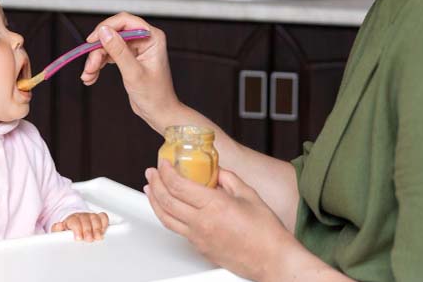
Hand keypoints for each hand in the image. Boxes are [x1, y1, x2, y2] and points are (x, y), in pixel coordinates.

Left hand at [51, 212, 109, 241]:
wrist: (72, 225)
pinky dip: (104, 223)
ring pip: (95, 217)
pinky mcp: (98, 218)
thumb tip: (58, 225)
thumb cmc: (67, 231)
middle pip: (86, 219)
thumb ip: (57, 229)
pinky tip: (103, 231)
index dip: (77, 229)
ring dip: (97, 228)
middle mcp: (81, 216)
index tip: (79, 238)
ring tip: (98, 237)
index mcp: (71, 219)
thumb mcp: (59, 232)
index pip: (74, 221)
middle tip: (89, 239)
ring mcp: (90, 216)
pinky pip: (103, 217)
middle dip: (88, 230)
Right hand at [80, 13, 180, 127]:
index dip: (106, 28)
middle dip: (98, 50)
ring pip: (108, 45)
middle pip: (113, 34)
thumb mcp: (134, 72)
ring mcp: (136, 48)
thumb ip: (118, 51)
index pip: (125, 21)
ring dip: (96, 60)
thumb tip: (104, 32)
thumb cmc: (155, 95)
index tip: (91, 41)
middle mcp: (144, 39)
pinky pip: (109, 55)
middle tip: (90, 66)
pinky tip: (91, 77)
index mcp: (152, 37)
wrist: (159, 112)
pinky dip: (98, 65)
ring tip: (88, 75)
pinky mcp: (128, 58)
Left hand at [144, 162, 297, 280]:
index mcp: (215, 205)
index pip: (179, 185)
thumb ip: (228, 179)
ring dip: (154, 201)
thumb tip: (216, 171)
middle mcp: (202, 223)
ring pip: (166, 218)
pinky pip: (177, 230)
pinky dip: (167, 216)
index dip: (166, 172)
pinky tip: (168, 209)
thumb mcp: (248, 195)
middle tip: (152, 172)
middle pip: (167, 201)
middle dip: (155, 183)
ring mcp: (198, 238)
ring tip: (150, 189)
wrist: (272, 260)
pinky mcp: (200, 249)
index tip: (163, 163)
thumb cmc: (266, 231)